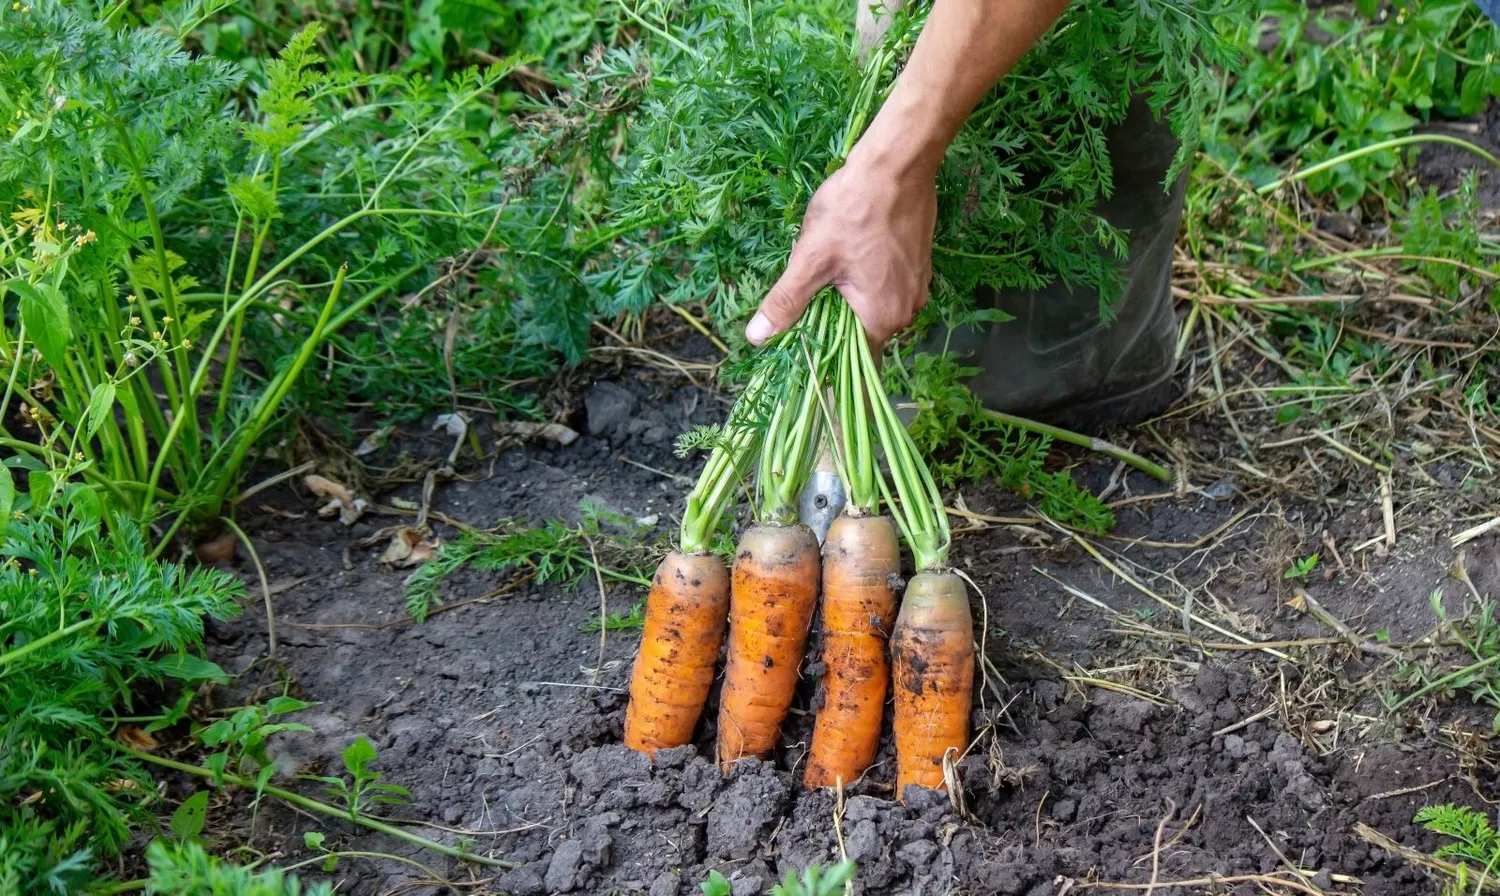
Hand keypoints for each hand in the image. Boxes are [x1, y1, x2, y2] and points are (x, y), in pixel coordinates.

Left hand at [745, 144, 936, 349]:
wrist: (898, 162)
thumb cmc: (855, 208)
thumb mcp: (812, 257)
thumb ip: (786, 301)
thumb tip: (757, 338)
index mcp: (883, 317)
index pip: (848, 355)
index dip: (820, 346)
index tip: (799, 329)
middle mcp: (907, 309)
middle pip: (858, 329)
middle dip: (830, 311)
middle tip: (811, 278)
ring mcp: (916, 285)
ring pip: (870, 304)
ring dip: (845, 291)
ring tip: (830, 258)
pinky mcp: (918, 263)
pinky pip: (884, 283)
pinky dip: (863, 275)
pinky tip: (850, 247)